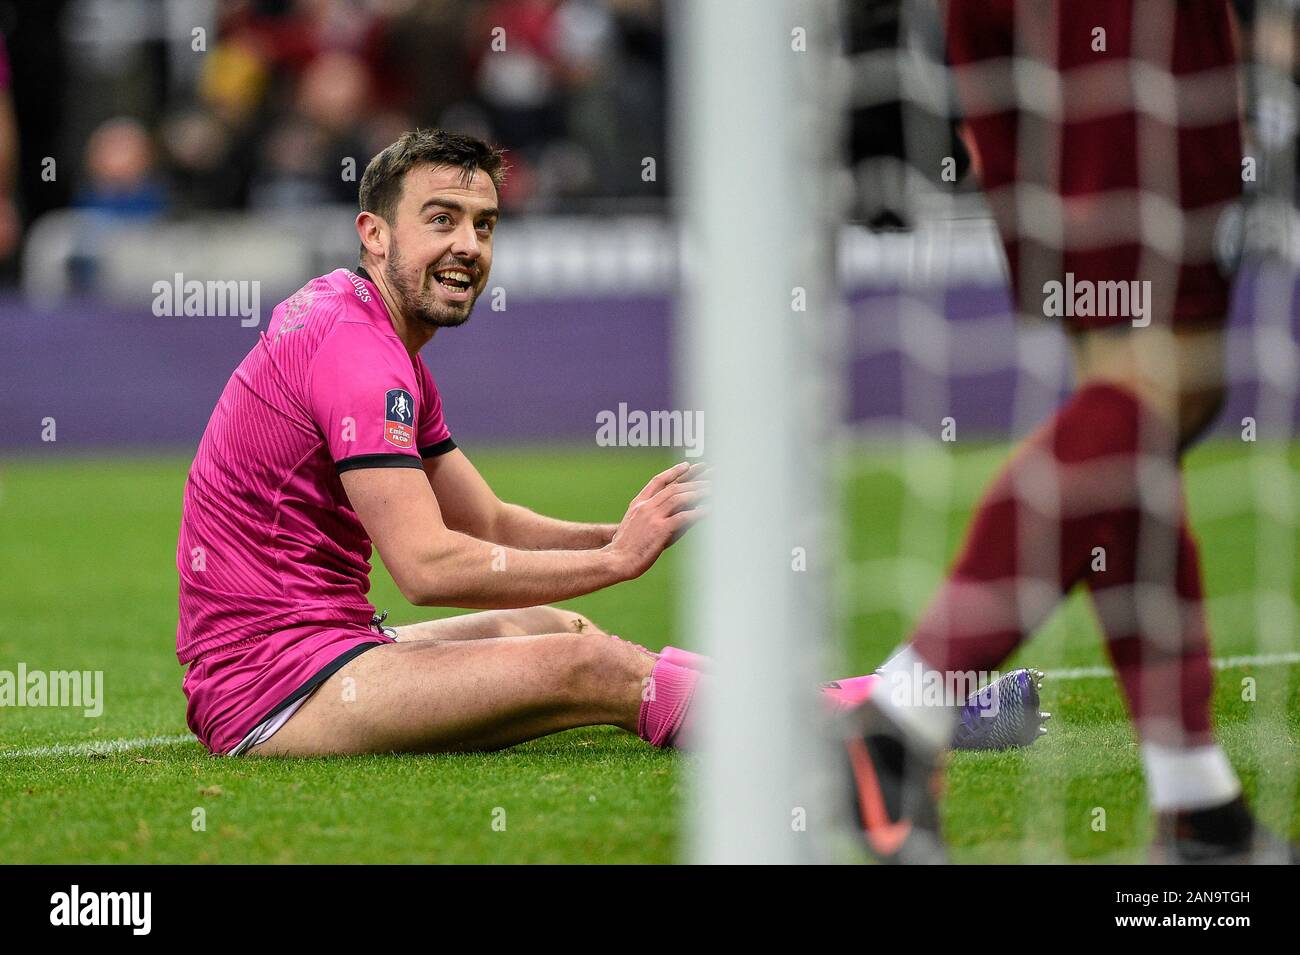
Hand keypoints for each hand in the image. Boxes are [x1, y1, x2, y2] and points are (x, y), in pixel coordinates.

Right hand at [607, 462, 708, 579]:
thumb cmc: (625, 548)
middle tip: (711, 475)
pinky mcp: (660, 530)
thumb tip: (671, 511)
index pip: (658, 481)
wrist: (616, 560)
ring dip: (698, 493)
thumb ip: (652, 515)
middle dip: (694, 480)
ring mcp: (653, 517)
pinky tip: (709, 510)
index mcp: (639, 503)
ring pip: (679, 498)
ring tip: (714, 490)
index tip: (688, 465)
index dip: (674, 471)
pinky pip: (683, 517)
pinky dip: (698, 513)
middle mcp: (646, 506)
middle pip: (674, 487)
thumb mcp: (635, 525)